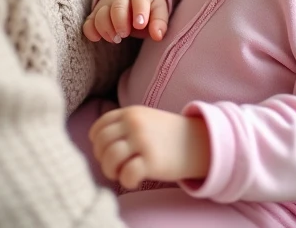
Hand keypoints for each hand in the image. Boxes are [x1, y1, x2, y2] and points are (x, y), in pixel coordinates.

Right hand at [83, 0, 168, 42]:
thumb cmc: (148, 4)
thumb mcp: (158, 8)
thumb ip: (159, 21)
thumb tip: (157, 35)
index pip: (139, 0)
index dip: (139, 12)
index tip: (140, 24)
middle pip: (117, 7)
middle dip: (120, 22)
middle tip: (124, 34)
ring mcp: (106, 4)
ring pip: (101, 14)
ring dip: (106, 28)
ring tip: (116, 39)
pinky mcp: (96, 14)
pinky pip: (88, 22)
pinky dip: (90, 30)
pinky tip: (97, 38)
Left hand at [88, 105, 210, 188]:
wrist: (198, 142)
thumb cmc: (167, 135)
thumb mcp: (145, 119)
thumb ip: (123, 124)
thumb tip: (97, 142)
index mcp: (131, 113)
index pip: (98, 128)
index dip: (97, 144)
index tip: (107, 152)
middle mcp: (135, 124)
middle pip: (101, 144)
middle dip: (102, 159)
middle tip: (114, 167)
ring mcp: (143, 141)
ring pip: (109, 159)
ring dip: (111, 171)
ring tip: (121, 174)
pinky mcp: (152, 161)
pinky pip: (127, 175)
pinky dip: (126, 181)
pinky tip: (135, 181)